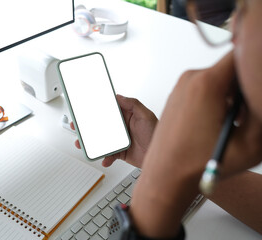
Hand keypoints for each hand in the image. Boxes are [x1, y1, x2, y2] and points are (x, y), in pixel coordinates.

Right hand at [71, 95, 157, 167]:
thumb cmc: (156, 134)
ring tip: (83, 144)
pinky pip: (108, 155)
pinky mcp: (120, 153)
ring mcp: (119, 141)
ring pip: (100, 141)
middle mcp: (120, 128)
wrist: (162, 157)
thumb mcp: (146, 115)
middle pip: (99, 126)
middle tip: (77, 126)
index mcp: (125, 116)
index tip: (84, 108)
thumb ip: (133, 104)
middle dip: (87, 126)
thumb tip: (119, 96)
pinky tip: (105, 159)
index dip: (95, 109)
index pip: (107, 110)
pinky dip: (105, 158)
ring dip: (90, 143)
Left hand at [129, 51, 261, 237]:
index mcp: (207, 84)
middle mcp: (190, 79)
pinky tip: (216, 123)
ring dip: (231, 95)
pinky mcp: (177, 96)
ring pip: (217, 78)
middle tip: (246, 114)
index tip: (258, 86)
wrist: (166, 176)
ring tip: (231, 122)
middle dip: (245, 86)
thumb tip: (260, 90)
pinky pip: (203, 87)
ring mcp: (181, 87)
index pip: (242, 54)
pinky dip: (216, 99)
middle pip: (230, 68)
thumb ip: (261, 108)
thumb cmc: (198, 164)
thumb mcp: (250, 142)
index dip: (256, 68)